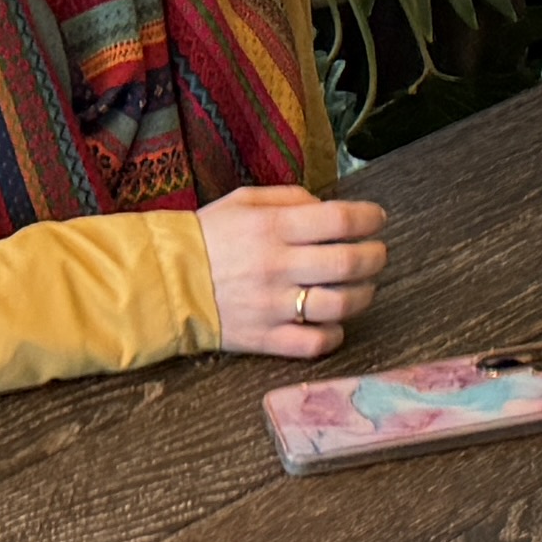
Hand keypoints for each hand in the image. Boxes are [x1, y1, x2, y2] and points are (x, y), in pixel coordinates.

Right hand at [203, 187, 389, 359]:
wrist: (164, 280)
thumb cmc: (209, 236)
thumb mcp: (244, 201)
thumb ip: (290, 198)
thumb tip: (327, 207)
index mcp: (272, 227)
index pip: (339, 220)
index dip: (369, 218)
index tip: (377, 219)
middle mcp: (276, 266)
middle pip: (348, 263)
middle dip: (375, 256)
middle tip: (377, 253)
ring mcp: (272, 306)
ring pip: (339, 305)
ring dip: (363, 295)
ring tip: (363, 286)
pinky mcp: (265, 338)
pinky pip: (314, 343)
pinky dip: (334, 334)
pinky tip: (335, 322)